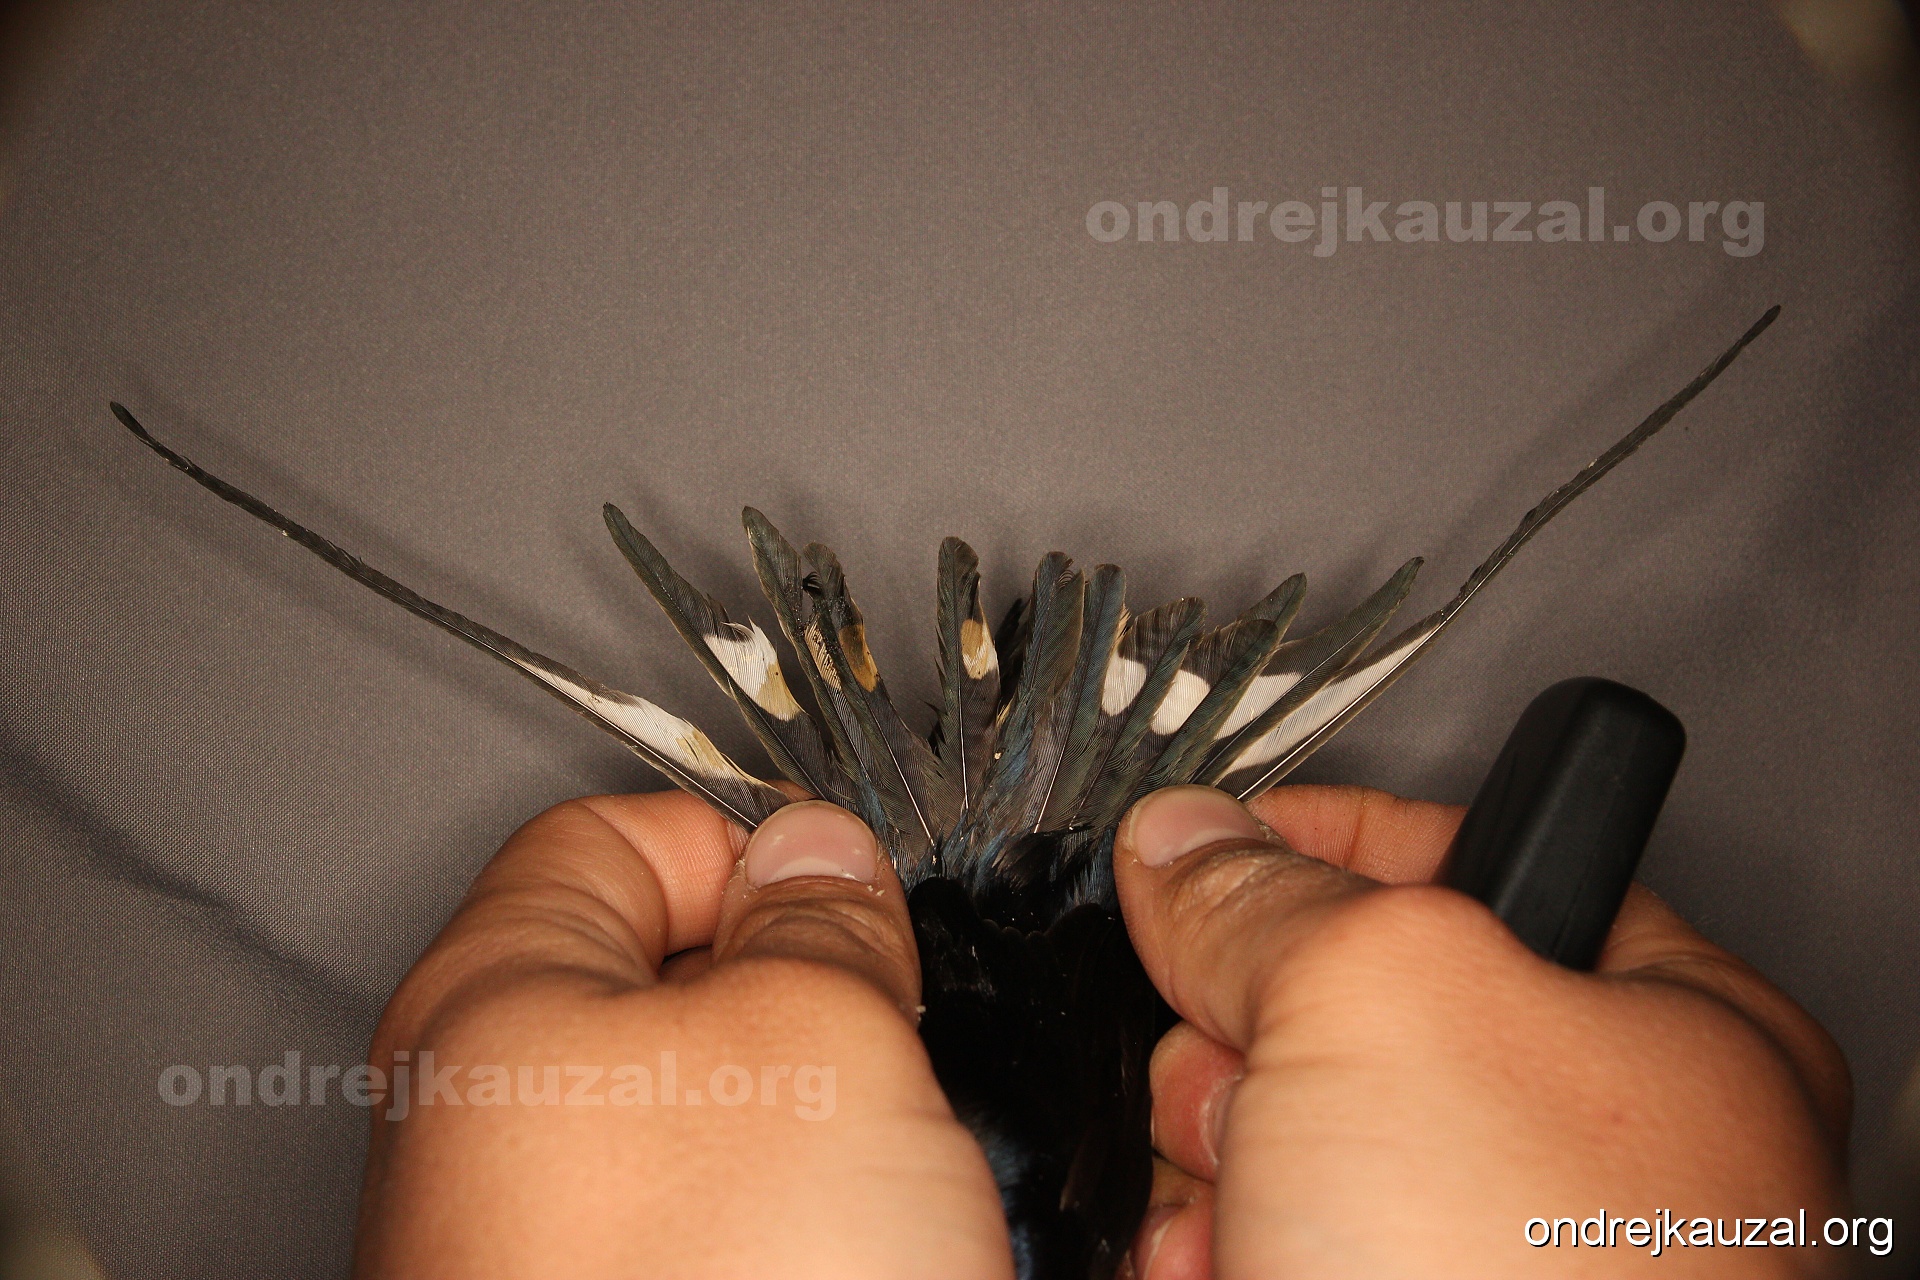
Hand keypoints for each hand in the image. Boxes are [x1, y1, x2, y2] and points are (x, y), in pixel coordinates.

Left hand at [352, 793, 1011, 1278]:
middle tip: (884, 1042)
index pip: (616, 835)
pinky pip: (744, 1224)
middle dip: (808, 1000)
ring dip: (834, 1126)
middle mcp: (505, 1127)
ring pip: (732, 1117)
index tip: (847, 893)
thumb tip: (820, 855)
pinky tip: (877, 1254)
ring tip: (888, 1177)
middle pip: (679, 982)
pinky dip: (818, 1220)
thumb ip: (819, 916)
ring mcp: (565, 1242)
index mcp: (496, 1006)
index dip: (751, 843)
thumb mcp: (814, 1040)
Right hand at [1115, 785, 1850, 1278]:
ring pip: (1277, 1133)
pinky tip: (1226, 1270)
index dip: (1310, 838)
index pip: (1454, 857)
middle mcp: (1578, 1145)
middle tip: (1258, 1078)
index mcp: (1656, 1021)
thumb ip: (1274, 892)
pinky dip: (1204, 1251)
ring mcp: (1477, 1256)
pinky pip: (1249, 1239)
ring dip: (1216, 1160)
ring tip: (1251, 1202)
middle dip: (1249, 1038)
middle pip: (1338, 1006)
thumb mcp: (1385, 994)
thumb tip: (1184, 844)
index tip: (1204, 847)